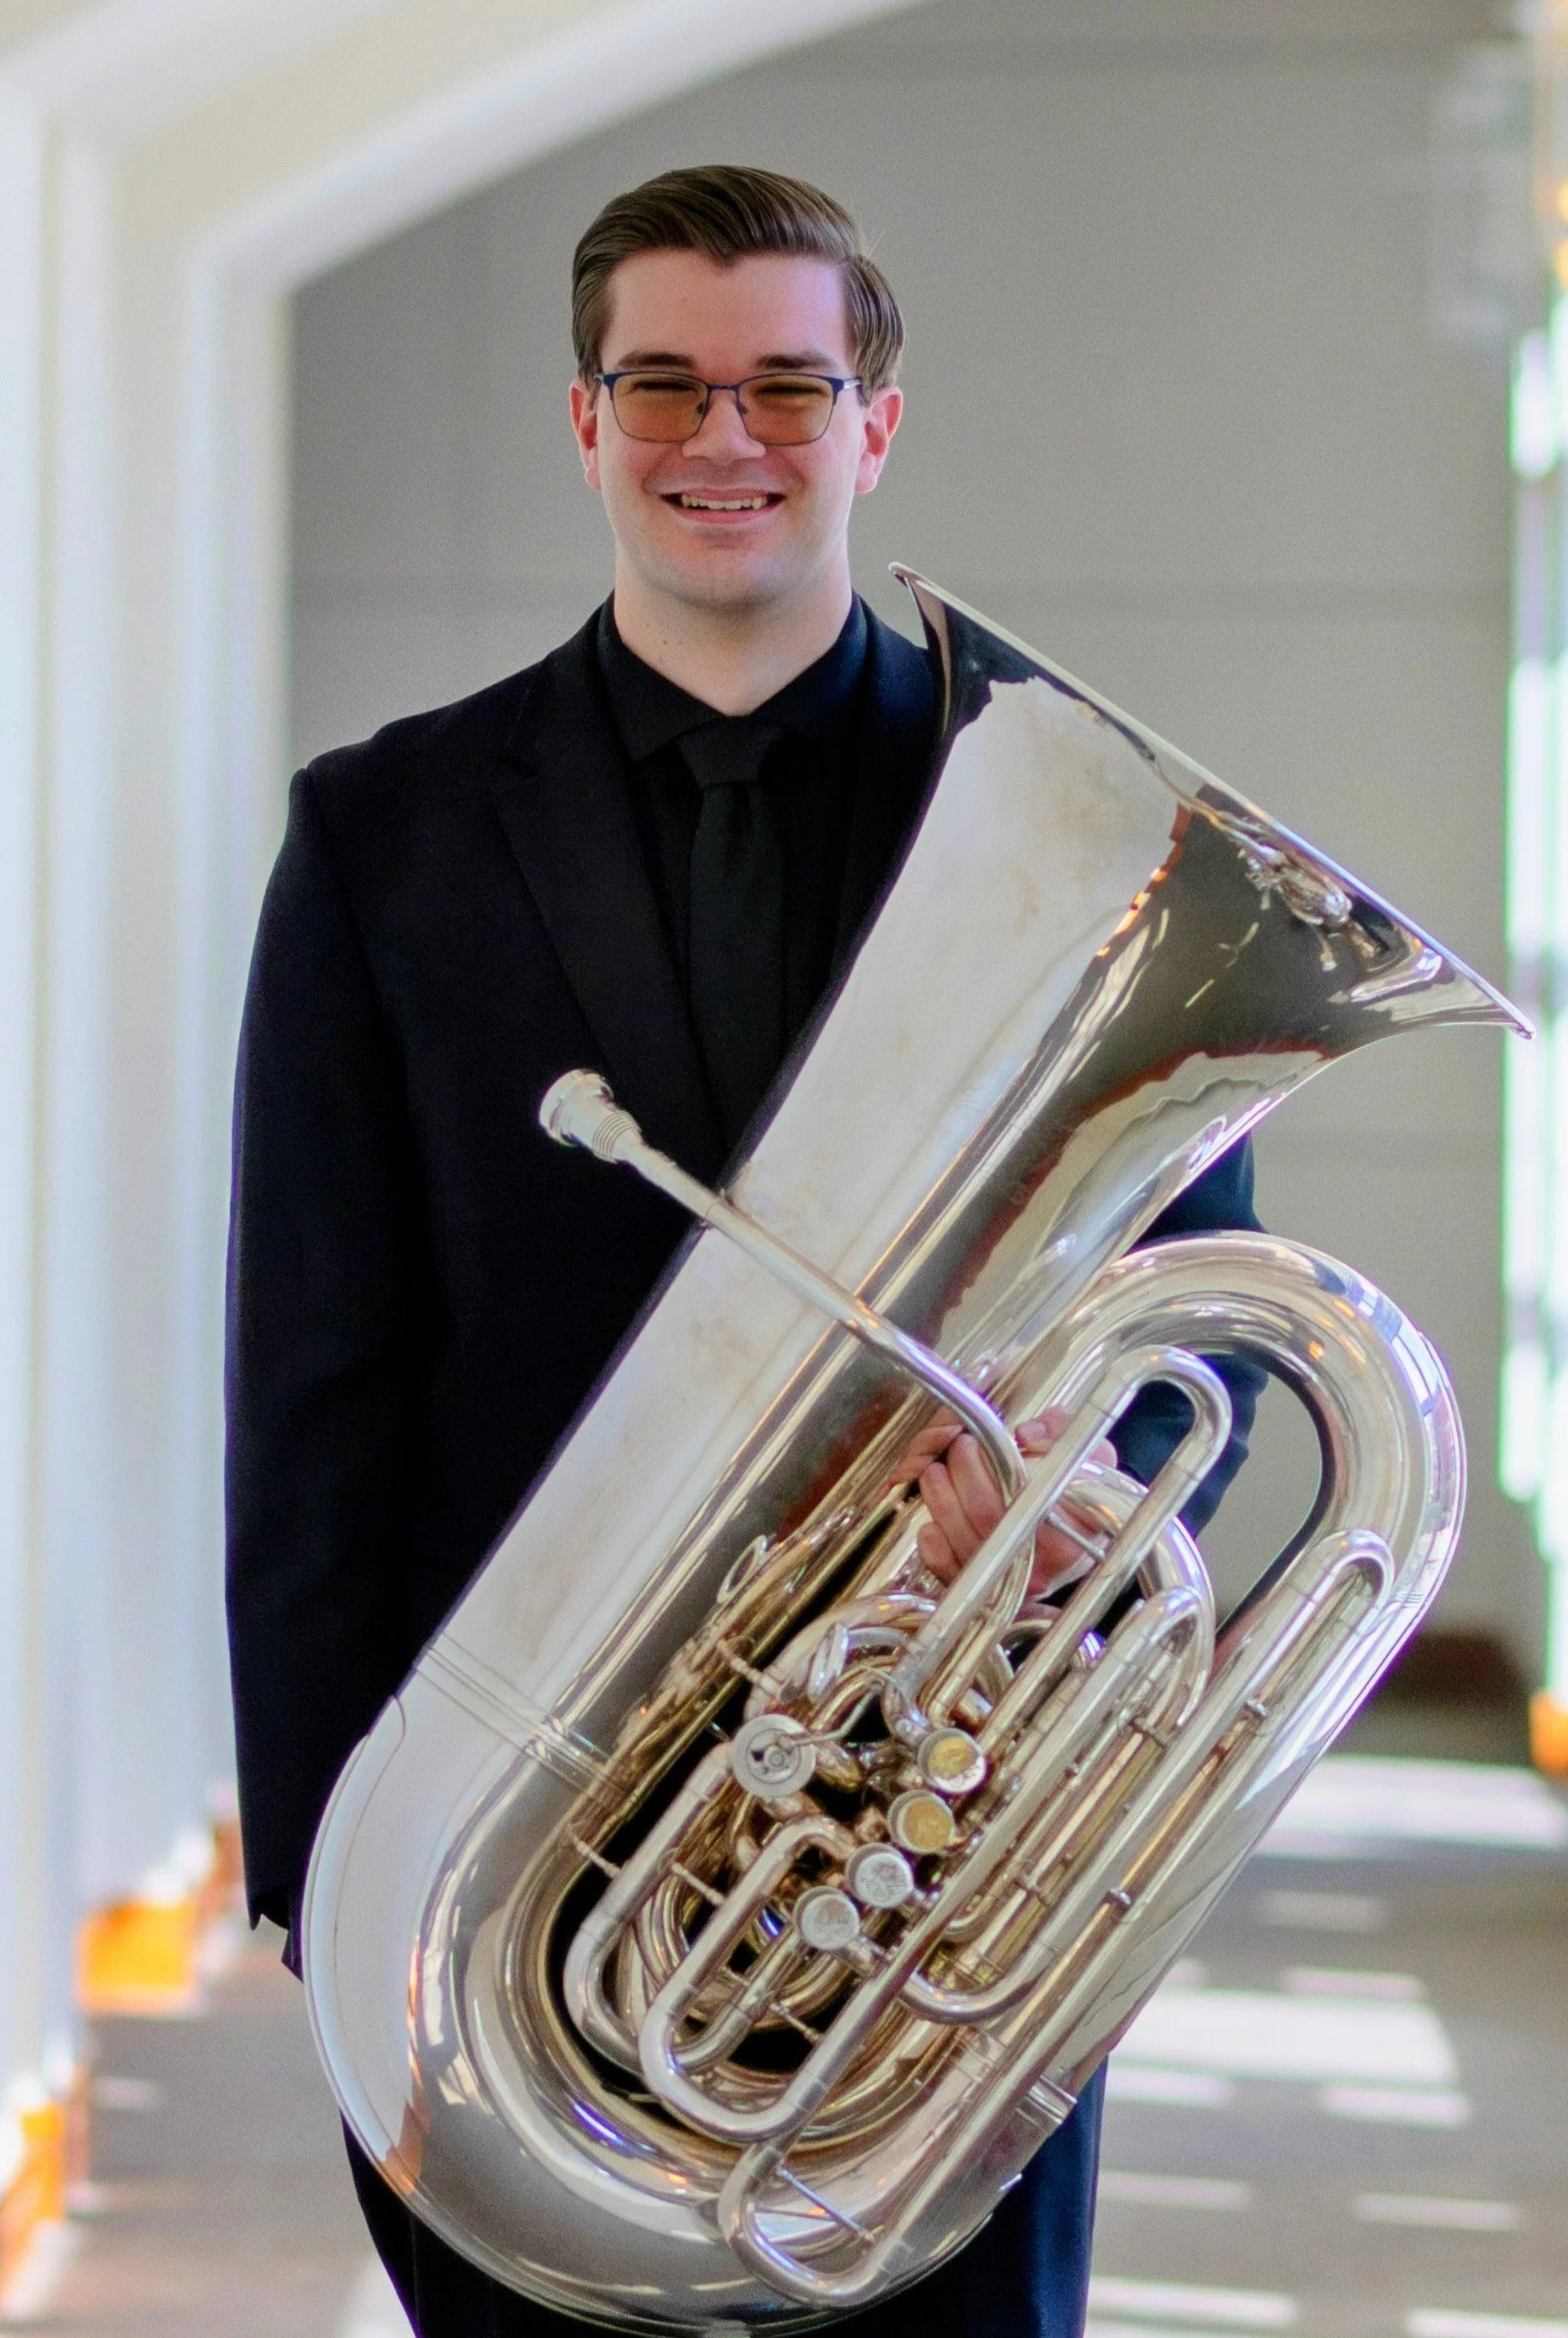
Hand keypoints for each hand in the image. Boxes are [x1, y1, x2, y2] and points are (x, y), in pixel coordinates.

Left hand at [897, 1407, 1116, 1600]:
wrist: (1086, 1536)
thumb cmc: (1084, 1494)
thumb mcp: (1091, 1455)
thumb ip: (1062, 1432)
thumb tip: (1026, 1434)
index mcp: (1075, 1530)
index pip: (1022, 1496)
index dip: (989, 1465)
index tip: (976, 1441)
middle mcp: (1045, 1564)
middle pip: (986, 1515)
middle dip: (960, 1472)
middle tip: (957, 1447)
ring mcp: (1016, 1581)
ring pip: (963, 1539)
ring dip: (940, 1498)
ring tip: (937, 1471)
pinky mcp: (990, 1592)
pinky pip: (951, 1572)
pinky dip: (933, 1545)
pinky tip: (932, 1522)